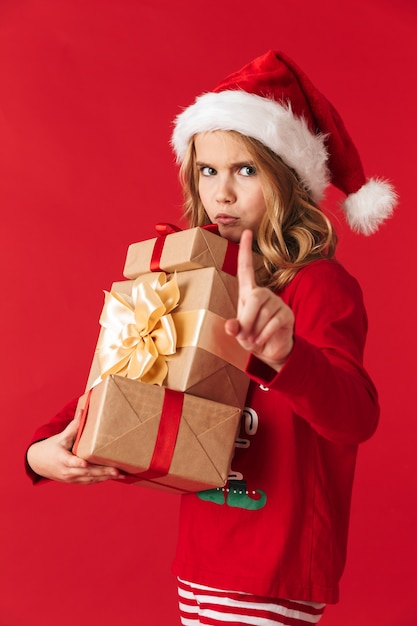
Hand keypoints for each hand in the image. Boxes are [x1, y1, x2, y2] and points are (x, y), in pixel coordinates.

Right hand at [26, 410, 123, 483]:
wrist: (38, 463)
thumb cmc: (50, 448)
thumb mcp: (60, 437)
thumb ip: (73, 427)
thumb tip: (83, 411)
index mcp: (61, 459)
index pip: (71, 462)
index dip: (78, 464)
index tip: (85, 464)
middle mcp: (66, 471)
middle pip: (86, 472)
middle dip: (102, 472)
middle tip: (117, 471)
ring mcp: (70, 478)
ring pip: (90, 479)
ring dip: (105, 477)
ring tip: (120, 474)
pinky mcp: (74, 481)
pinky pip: (89, 481)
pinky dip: (101, 479)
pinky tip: (113, 476)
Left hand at [225, 229, 293, 370]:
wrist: (270, 351)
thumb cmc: (252, 337)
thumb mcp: (239, 333)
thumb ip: (234, 329)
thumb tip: (232, 327)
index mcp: (249, 293)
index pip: (246, 268)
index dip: (245, 251)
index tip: (247, 232)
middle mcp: (264, 294)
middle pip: (255, 297)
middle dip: (247, 319)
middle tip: (245, 335)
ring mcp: (278, 303)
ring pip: (264, 314)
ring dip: (255, 332)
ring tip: (254, 339)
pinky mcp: (287, 315)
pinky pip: (274, 324)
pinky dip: (264, 336)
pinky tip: (261, 342)